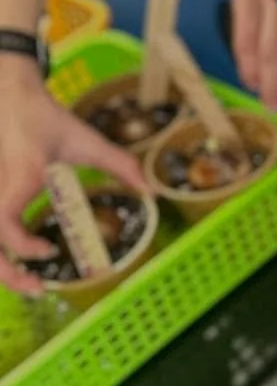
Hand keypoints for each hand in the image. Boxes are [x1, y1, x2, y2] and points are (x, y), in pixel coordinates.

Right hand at [0, 61, 146, 294]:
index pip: (4, 225)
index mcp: (19, 179)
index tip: (51, 251)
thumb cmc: (46, 119)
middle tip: (38, 290)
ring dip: (2, 267)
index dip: (24, 246)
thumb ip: (120, 165)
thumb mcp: (86, 140)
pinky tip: (23, 258)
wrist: (11, 96)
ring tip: (29, 283)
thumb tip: (152, 190)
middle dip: (7, 274)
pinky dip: (3, 250)